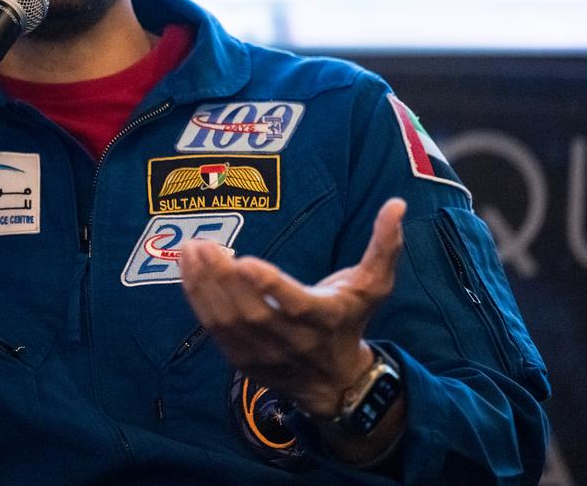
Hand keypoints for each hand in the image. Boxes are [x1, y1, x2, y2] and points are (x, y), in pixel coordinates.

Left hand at [178, 198, 405, 417]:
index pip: (293, 305)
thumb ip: (385, 245)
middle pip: (251, 312)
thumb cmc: (350, 321)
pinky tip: (188, 270)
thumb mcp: (373, 287)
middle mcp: (291, 341)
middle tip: (203, 245)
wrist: (334, 383)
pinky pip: (214, 329)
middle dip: (223, 279)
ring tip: (191, 251)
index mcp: (323, 319)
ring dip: (204, 286)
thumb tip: (398, 204)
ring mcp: (263, 354)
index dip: (269, 286)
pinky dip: (198, 299)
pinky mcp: (241, 360)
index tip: (246, 262)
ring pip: (227, 322)